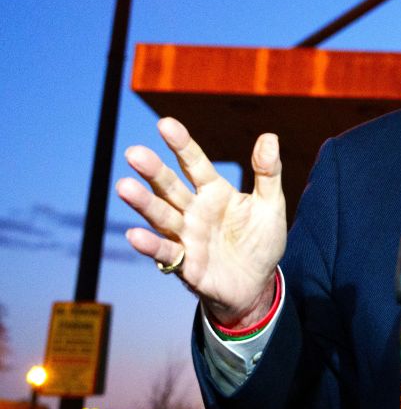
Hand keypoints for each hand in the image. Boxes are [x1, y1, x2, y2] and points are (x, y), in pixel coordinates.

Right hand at [116, 117, 286, 328]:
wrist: (258, 284)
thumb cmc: (260, 241)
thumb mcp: (270, 205)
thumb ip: (268, 172)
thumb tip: (269, 136)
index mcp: (214, 192)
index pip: (195, 163)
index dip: (181, 145)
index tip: (165, 124)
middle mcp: (194, 211)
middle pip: (170, 187)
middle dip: (153, 171)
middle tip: (133, 153)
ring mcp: (186, 236)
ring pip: (161, 216)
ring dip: (143, 203)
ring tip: (123, 187)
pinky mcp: (185, 264)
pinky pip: (165, 253)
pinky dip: (150, 245)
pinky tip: (134, 234)